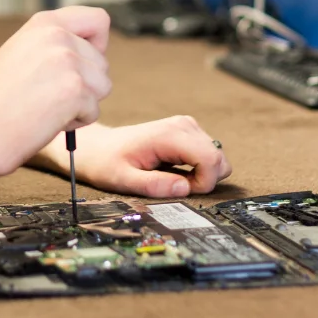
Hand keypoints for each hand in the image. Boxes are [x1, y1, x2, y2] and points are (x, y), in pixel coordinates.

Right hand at [0, 7, 111, 176]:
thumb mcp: (22, 53)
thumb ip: (53, 44)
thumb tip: (96, 49)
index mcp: (44, 23)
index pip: (98, 20)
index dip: (97, 45)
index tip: (79, 65)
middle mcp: (57, 36)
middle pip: (102, 62)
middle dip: (84, 85)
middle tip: (47, 96)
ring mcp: (66, 61)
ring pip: (102, 86)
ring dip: (81, 104)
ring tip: (45, 108)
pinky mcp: (74, 89)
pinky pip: (94, 110)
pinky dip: (76, 123)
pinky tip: (46, 121)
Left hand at [73, 116, 232, 197]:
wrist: (98, 147)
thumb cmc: (108, 162)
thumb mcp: (124, 180)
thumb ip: (154, 185)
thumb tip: (184, 190)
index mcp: (169, 135)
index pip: (211, 159)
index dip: (204, 182)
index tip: (184, 190)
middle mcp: (183, 126)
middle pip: (219, 157)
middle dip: (205, 179)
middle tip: (176, 185)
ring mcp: (186, 126)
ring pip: (216, 156)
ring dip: (202, 174)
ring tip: (173, 177)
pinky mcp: (187, 131)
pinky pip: (208, 154)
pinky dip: (198, 168)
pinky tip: (176, 169)